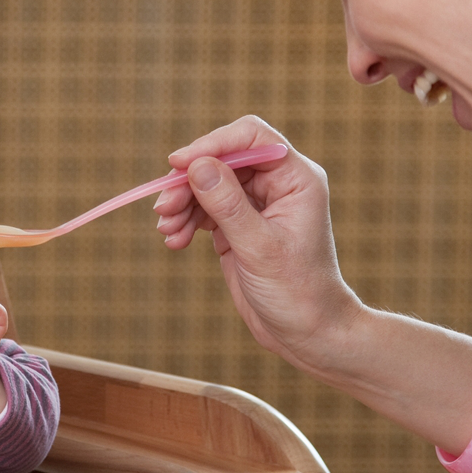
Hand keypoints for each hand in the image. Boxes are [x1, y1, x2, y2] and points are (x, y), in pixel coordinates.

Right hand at [154, 116, 361, 370]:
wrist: (307, 335)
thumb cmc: (297, 293)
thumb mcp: (260, 248)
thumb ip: (228, 205)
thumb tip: (197, 165)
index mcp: (296, 179)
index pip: (251, 137)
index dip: (212, 144)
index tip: (178, 163)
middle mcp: (277, 184)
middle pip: (223, 160)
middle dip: (190, 181)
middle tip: (163, 208)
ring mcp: (256, 204)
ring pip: (208, 184)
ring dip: (183, 203)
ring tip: (168, 231)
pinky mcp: (238, 225)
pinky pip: (205, 209)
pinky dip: (186, 221)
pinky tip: (174, 241)